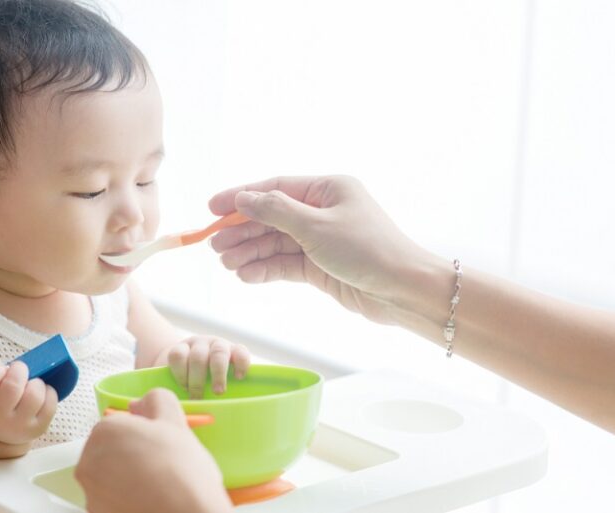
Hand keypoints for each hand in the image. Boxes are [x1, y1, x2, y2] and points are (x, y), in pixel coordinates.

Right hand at [0, 337, 57, 444]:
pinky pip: (50, 403)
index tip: (1, 371)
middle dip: (20, 370)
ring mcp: (18, 426)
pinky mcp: (38, 428)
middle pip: (13, 386)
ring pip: (34, 395)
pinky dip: (49, 392)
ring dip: (36, 382)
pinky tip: (41, 393)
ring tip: (30, 383)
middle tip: (20, 371)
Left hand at [76, 389, 232, 512]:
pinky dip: (125, 500)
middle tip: (160, 465)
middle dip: (131, 455)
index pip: (120, 425)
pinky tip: (149, 501)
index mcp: (104, 432)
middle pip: (111, 451)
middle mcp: (88, 462)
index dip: (142, 433)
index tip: (159, 444)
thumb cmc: (180, 469)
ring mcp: (90, 494)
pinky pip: (111, 501)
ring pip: (110, 478)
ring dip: (127, 478)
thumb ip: (155, 400)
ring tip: (157, 486)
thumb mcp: (175, 420)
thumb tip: (139, 404)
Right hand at [167, 336, 250, 398]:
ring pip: (198, 356)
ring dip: (196, 379)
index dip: (242, 363)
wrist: (183, 365)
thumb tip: (227, 414)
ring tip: (195, 396)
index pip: (241, 351)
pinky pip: (178, 356)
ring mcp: (197, 344)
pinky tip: (184, 385)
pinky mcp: (178, 346)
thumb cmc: (209, 381)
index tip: (239, 378)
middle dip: (218, 373)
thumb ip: (225, 390)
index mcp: (232, 352)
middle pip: (219, 353)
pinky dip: (180, 373)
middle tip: (217, 392)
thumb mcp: (221, 383)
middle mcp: (215, 345)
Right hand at [209, 175, 431, 323]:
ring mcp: (320, 240)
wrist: (402, 290)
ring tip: (226, 263)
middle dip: (242, 230)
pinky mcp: (320, 267)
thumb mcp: (317, 226)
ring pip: (276, 243)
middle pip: (271, 217)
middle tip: (214, 245)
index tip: (212, 208)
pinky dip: (266, 269)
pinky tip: (246, 274)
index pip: (275, 188)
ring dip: (250, 252)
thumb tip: (243, 199)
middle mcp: (322, 212)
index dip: (242, 197)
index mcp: (327, 190)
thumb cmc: (367, 249)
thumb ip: (276, 211)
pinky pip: (285, 264)